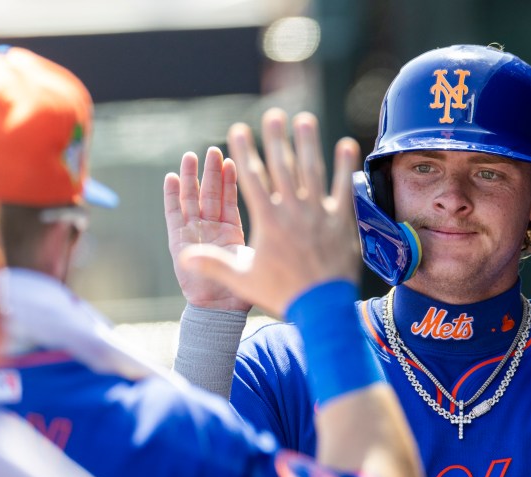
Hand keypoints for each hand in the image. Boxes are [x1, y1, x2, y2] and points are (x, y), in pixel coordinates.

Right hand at [177, 109, 361, 318]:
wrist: (321, 308)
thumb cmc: (282, 294)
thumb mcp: (243, 280)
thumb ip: (213, 264)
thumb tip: (184, 256)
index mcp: (268, 220)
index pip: (253, 178)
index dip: (244, 151)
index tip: (238, 129)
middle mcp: (293, 210)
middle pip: (282, 167)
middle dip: (276, 138)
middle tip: (273, 115)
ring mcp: (319, 213)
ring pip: (312, 171)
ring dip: (308, 143)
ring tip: (304, 119)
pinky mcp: (341, 221)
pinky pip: (344, 188)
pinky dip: (345, 166)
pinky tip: (346, 143)